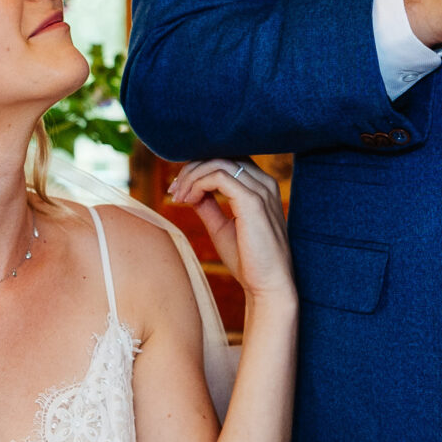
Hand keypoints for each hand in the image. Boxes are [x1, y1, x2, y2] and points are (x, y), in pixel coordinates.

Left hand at [168, 159, 293, 312]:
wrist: (267, 285)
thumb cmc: (248, 259)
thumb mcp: (221, 227)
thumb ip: (208, 205)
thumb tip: (190, 190)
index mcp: (261, 186)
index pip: (227, 159)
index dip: (199, 168)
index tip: (179, 189)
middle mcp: (264, 182)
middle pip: (221, 156)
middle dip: (192, 169)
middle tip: (173, 191)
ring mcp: (261, 189)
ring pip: (218, 162)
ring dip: (192, 176)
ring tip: (178, 196)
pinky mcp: (253, 201)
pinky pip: (218, 176)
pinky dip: (198, 184)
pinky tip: (189, 200)